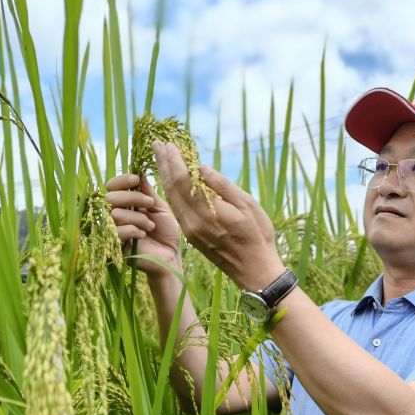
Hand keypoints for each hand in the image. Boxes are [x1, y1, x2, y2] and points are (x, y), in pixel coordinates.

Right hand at [105, 173, 181, 279]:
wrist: (171, 256)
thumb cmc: (166, 232)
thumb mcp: (159, 208)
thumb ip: (147, 193)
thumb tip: (139, 173)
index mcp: (124, 204)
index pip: (112, 187)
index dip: (122, 181)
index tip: (136, 179)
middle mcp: (115, 215)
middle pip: (110, 198)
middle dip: (132, 198)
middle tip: (150, 204)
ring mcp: (113, 231)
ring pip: (115, 214)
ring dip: (137, 218)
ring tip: (150, 226)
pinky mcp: (114, 246)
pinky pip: (116, 232)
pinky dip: (132, 230)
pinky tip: (143, 235)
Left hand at [151, 141, 283, 290]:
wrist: (254, 271)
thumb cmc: (258, 236)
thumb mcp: (247, 205)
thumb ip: (222, 186)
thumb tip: (200, 168)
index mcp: (208, 212)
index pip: (183, 180)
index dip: (173, 160)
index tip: (167, 143)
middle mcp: (193, 222)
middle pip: (171, 188)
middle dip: (163, 164)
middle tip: (156, 144)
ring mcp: (190, 230)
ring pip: (171, 199)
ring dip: (164, 176)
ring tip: (160, 158)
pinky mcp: (190, 236)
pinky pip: (176, 209)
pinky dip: (171, 191)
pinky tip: (171, 181)